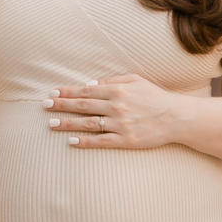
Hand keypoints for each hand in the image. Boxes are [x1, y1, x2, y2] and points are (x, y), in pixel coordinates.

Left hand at [46, 74, 191, 149]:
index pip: (86, 91)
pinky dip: (85, 141)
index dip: (67, 91)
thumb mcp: (135, 80)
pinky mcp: (126, 140)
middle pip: (83, 106)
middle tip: (44, 105)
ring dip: (67, 123)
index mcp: (118, 90)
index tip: (52, 92)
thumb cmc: (155, 96)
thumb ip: (112, 81)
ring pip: (88, 123)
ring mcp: (120, 124)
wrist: (177, 117)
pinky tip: (71, 141)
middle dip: (61, 104)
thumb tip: (89, 85)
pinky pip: (101, 141)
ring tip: (51, 123)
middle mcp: (116, 106)